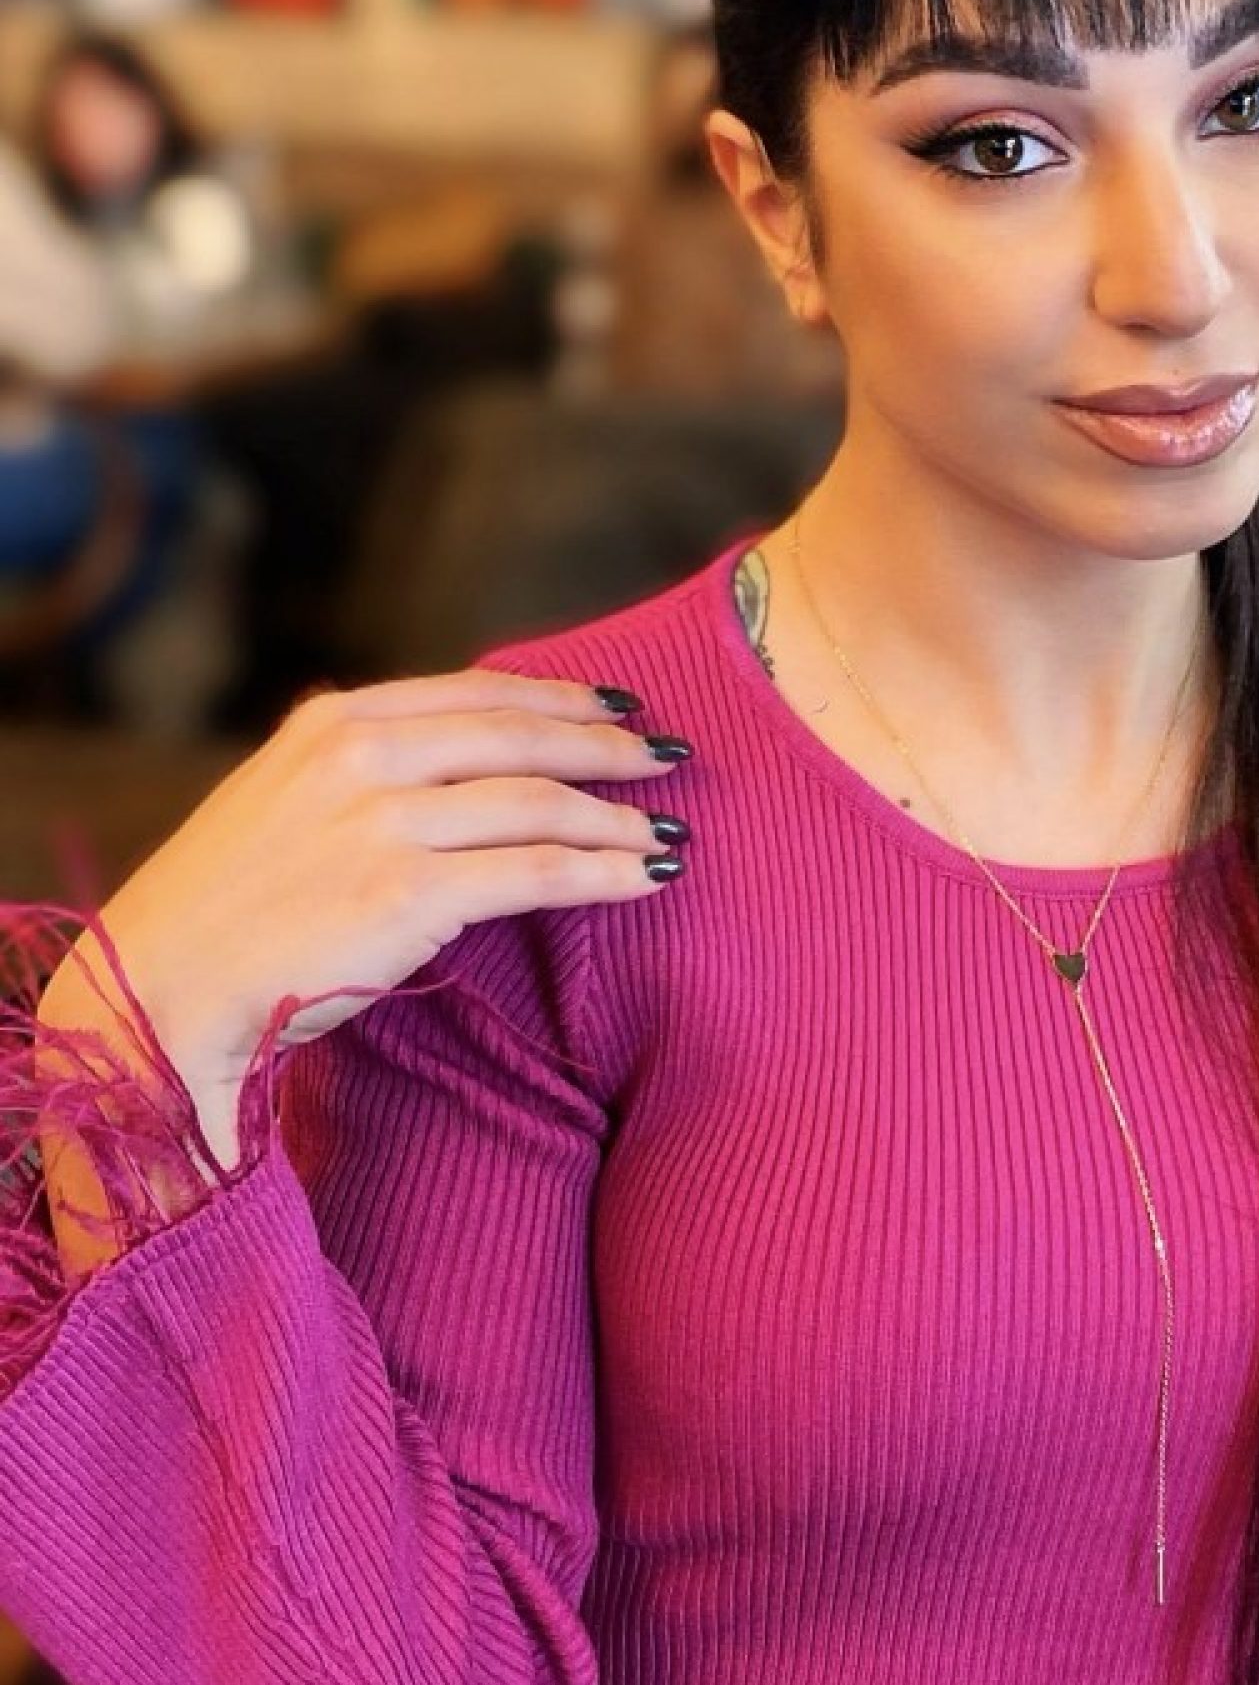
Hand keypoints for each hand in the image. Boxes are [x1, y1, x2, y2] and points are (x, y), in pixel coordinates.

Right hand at [35, 670, 692, 1169]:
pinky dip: (604, 872)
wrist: (162, 992)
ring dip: (620, 818)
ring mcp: (385, 823)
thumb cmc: (228, 910)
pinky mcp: (407, 895)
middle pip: (522, 738)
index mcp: (335, 724)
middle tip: (671, 757)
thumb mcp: (281, 798)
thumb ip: (359, 765)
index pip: (477, 693)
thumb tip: (449, 752)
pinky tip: (646, 878)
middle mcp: (362, 759)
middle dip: (610, 748)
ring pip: (540, 805)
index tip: (621, 704)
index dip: (561, 697)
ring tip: (669, 833)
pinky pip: (536, 873)